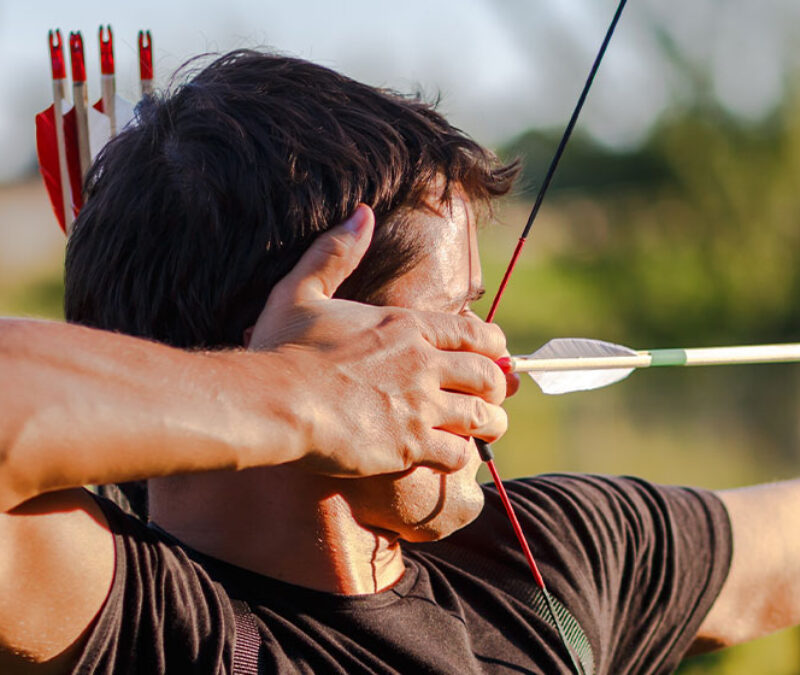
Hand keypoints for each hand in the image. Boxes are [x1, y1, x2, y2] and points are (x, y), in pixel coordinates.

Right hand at [251, 205, 509, 475]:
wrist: (273, 402)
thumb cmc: (283, 349)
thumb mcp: (302, 290)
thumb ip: (336, 252)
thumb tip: (362, 213)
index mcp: (407, 327)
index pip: (475, 333)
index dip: (493, 346)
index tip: (496, 356)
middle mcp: (424, 364)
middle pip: (488, 375)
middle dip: (497, 387)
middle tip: (493, 397)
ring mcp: (421, 406)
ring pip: (483, 417)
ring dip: (490, 424)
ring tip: (487, 429)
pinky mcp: (410, 444)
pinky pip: (458, 454)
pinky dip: (461, 456)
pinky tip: (451, 455)